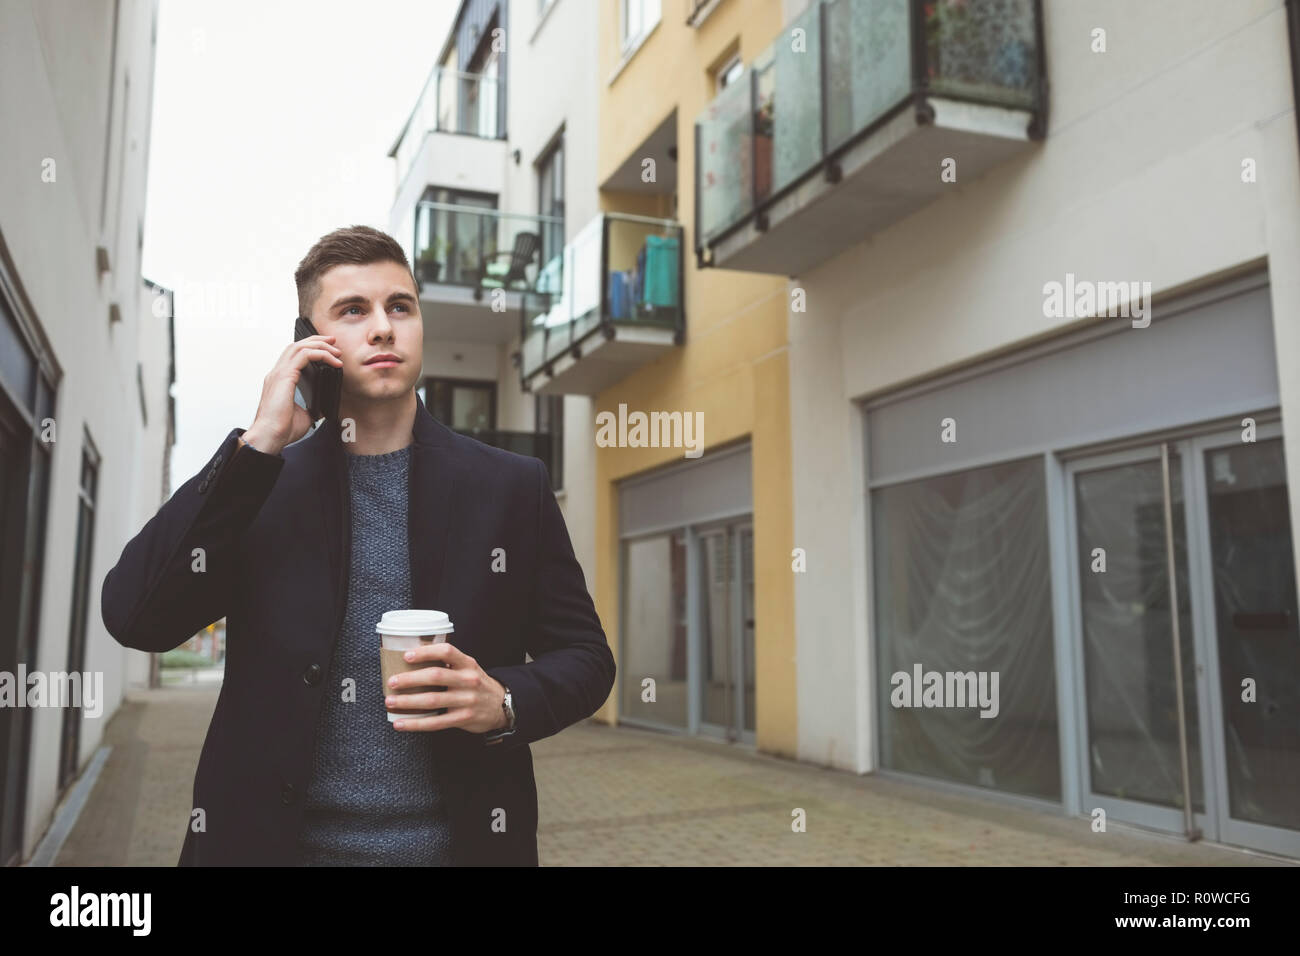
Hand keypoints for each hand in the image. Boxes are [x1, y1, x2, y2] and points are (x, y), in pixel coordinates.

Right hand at [243, 335, 343, 454]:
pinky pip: (304, 356)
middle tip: (334, 343)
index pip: (294, 355)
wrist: (270, 436)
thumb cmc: (282, 429)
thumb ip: (312, 407)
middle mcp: (277, 374)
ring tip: (336, 350)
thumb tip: (323, 406)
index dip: (311, 349)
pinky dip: (320, 354)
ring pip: (299, 347)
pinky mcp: (284, 377)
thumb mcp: (303, 415)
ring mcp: (279, 374)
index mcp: (280, 381)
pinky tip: (333, 361)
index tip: (329, 351)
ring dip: (320, 345)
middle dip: (317, 341)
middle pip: (296, 346)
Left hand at [385, 640, 508, 733]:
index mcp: (468, 664)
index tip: (406, 656)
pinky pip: (435, 723)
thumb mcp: (468, 668)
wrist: (501, 705)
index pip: (446, 652)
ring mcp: (466, 700)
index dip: (426, 652)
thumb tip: (412, 659)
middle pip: (435, 676)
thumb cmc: (476, 684)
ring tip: (390, 702)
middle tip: (391, 682)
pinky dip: (415, 724)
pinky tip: (400, 724)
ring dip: (408, 702)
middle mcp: (468, 680)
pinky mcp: (462, 718)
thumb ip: (448, 663)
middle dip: (410, 679)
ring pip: (432, 700)